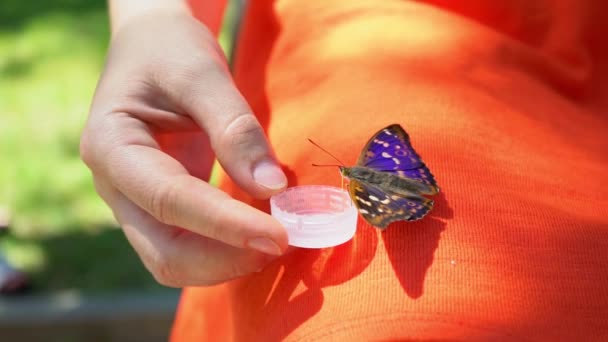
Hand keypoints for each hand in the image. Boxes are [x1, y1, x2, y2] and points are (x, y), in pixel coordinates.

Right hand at [80, 7, 287, 286]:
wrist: (152, 46)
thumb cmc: (170, 50)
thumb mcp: (202, 74)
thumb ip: (234, 129)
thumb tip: (272, 188)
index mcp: (110, 146)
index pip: (169, 199)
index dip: (225, 224)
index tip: (278, 235)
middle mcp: (115, 186)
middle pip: (164, 251)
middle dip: (225, 257)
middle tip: (283, 242)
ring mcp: (134, 202)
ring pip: (174, 260)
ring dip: (226, 261)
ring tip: (275, 239)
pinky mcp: (159, 208)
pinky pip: (187, 246)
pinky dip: (224, 250)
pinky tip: (259, 233)